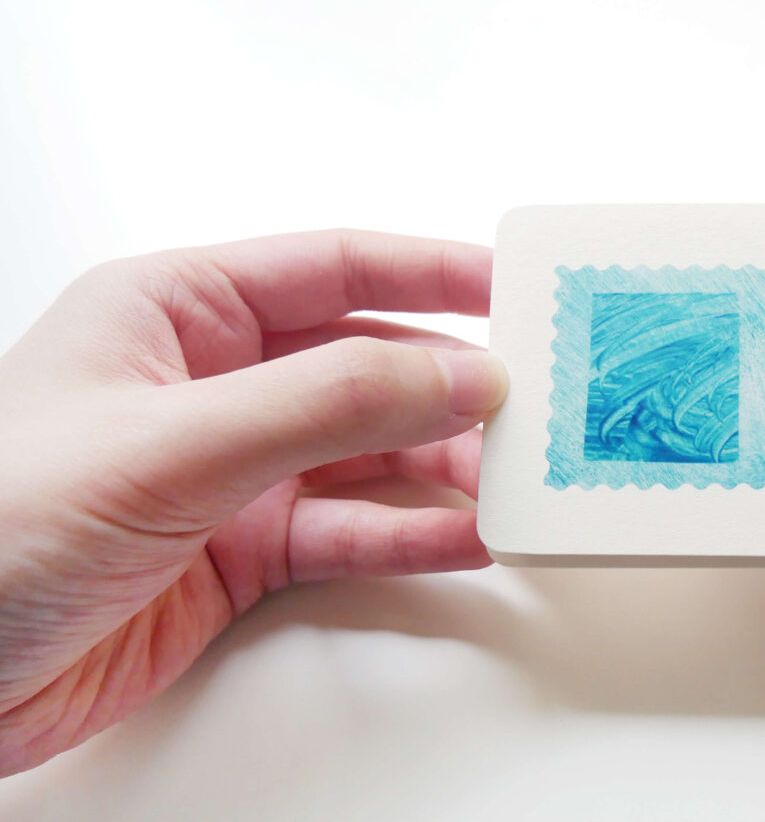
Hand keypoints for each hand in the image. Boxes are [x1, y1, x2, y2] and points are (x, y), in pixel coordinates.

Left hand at [0, 230, 506, 774]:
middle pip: (365, 363)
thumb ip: (323, 403)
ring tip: (518, 478)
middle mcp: (212, 384)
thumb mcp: (171, 445)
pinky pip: (351, 531)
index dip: (430, 271)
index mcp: (174, 312)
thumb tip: (455, 371)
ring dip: (444, 466)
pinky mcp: (243, 552)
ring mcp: (232, 471)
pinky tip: (469, 537)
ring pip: (369, 454)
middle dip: (451, 383)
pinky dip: (413, 535)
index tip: (515, 289)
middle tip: (535, 404)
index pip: (332, 269)